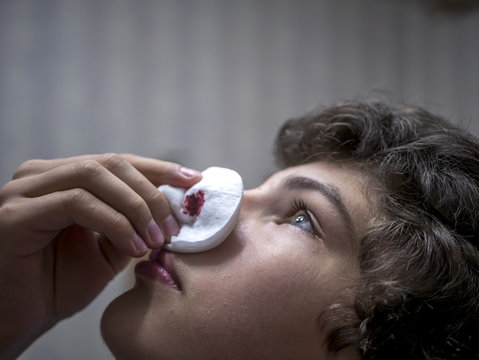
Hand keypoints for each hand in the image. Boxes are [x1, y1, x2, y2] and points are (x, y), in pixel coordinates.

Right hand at [0, 154, 200, 357]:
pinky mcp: (15, 214)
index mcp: (62, 178)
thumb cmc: (58, 285)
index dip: (157, 168)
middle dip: (151, 192)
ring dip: (135, 206)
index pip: (118, 162)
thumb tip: (170, 209)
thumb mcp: (108, 250)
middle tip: (173, 226)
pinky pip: (76, 202)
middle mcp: (40, 176)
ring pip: (95, 175)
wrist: (18, 321)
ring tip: (156, 239)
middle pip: (111, 163)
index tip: (193, 180)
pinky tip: (133, 247)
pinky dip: (113, 222)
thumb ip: (133, 224)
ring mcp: (24, 191)